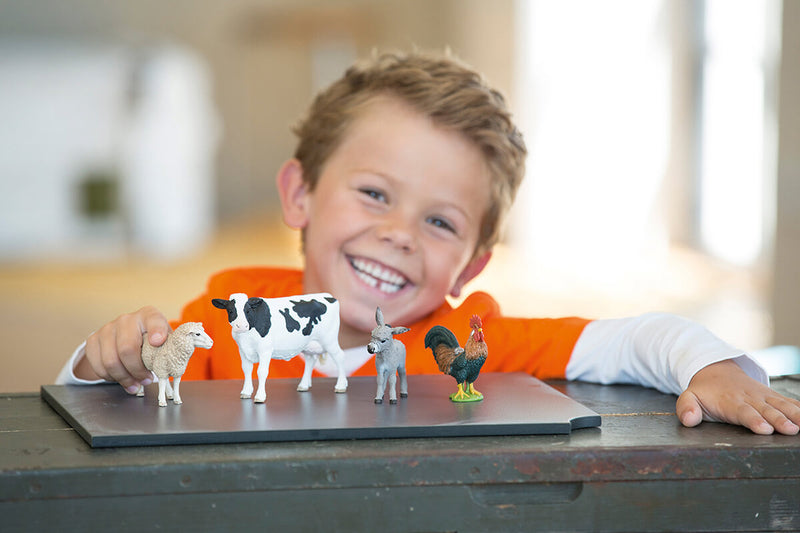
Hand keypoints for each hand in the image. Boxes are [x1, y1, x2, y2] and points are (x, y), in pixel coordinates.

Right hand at [78, 306, 170, 393]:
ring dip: (124, 378)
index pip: (154, 320)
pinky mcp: (93, 340)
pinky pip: (99, 366)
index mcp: (149, 316)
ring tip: (135, 384)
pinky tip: (121, 378)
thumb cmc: (150, 341)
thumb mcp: (165, 341)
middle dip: (138, 371)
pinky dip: (111, 378)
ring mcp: (107, 329)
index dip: (156, 331)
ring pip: (111, 361)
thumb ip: (172, 349)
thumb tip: (178, 360)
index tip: (158, 342)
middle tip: (147, 380)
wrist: (125, 338)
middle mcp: (127, 319)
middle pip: (127, 349)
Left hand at [676, 359, 799, 434]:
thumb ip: (686, 408)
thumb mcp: (689, 397)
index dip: (754, 420)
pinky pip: (789, 402)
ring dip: (794, 414)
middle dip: (779, 420)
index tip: (764, 428)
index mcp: (730, 402)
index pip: (743, 412)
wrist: (716, 370)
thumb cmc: (704, 391)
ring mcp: (763, 396)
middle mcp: (750, 398)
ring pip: (781, 405)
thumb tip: (688, 420)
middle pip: (766, 410)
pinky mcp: (773, 396)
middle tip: (790, 429)